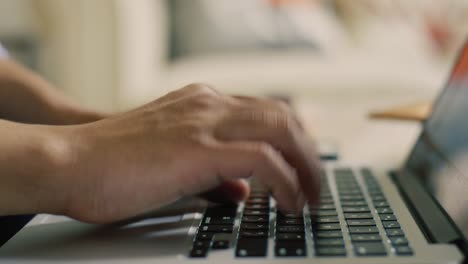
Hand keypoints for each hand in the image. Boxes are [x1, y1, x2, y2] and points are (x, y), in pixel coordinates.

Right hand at [55, 84, 320, 222]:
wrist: (70, 162)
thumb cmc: (113, 165)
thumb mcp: (172, 161)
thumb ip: (212, 172)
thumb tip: (242, 190)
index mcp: (202, 103)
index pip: (265, 112)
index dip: (292, 140)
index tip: (303, 168)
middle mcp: (207, 104)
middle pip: (283, 116)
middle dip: (308, 152)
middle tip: (315, 185)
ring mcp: (203, 122)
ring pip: (281, 129)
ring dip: (305, 165)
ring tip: (311, 197)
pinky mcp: (197, 148)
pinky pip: (262, 159)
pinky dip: (286, 182)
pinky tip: (291, 203)